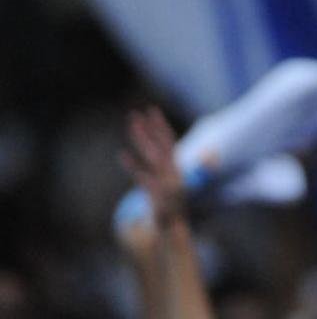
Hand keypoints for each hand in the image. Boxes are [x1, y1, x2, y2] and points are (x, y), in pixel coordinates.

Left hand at [120, 106, 185, 229]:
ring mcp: (166, 181)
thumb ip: (160, 165)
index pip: (169, 140)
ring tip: (131, 126)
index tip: (151, 109)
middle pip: (161, 144)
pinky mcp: (157, 193)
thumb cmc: (167, 202)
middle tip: (137, 112)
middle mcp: (172, 170)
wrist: (172, 226)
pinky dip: (134, 166)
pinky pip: (144, 177)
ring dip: (143, 140)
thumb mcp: (166, 181)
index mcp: (175, 166)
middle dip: (150, 128)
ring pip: (153, 156)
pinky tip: (122, 155)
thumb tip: (152, 150)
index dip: (160, 125)